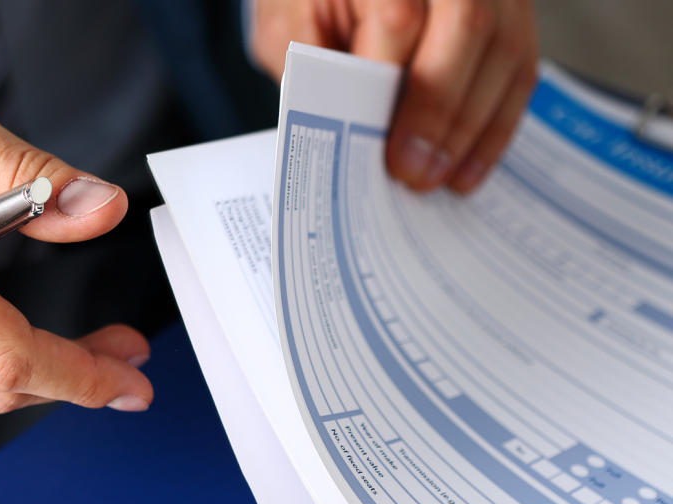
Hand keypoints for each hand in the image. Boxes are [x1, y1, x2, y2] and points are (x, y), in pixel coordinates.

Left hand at [249, 0, 538, 191]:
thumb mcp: (289, 25)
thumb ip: (312, 70)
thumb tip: (346, 134)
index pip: (399, 21)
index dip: (398, 93)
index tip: (390, 154)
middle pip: (468, 27)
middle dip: (443, 113)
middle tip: (416, 174)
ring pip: (506, 47)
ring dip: (476, 126)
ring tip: (442, 178)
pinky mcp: (511, 7)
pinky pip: (522, 61)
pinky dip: (498, 120)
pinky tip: (468, 163)